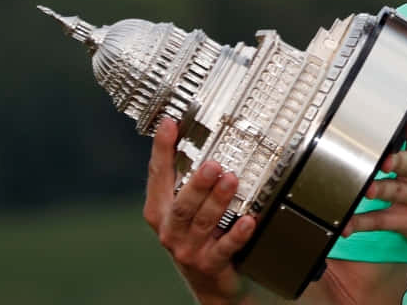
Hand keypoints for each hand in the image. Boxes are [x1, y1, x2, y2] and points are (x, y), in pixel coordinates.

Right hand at [143, 119, 255, 304]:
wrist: (207, 280)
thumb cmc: (195, 236)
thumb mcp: (182, 208)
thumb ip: (184, 179)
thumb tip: (192, 136)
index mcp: (160, 210)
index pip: (158, 175)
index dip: (162, 150)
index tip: (170, 125)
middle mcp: (170, 229)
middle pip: (181, 204)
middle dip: (197, 183)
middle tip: (213, 165)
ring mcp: (188, 248)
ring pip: (202, 222)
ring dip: (218, 201)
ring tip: (232, 181)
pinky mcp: (209, 263)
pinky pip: (225, 247)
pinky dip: (237, 234)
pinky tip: (248, 220)